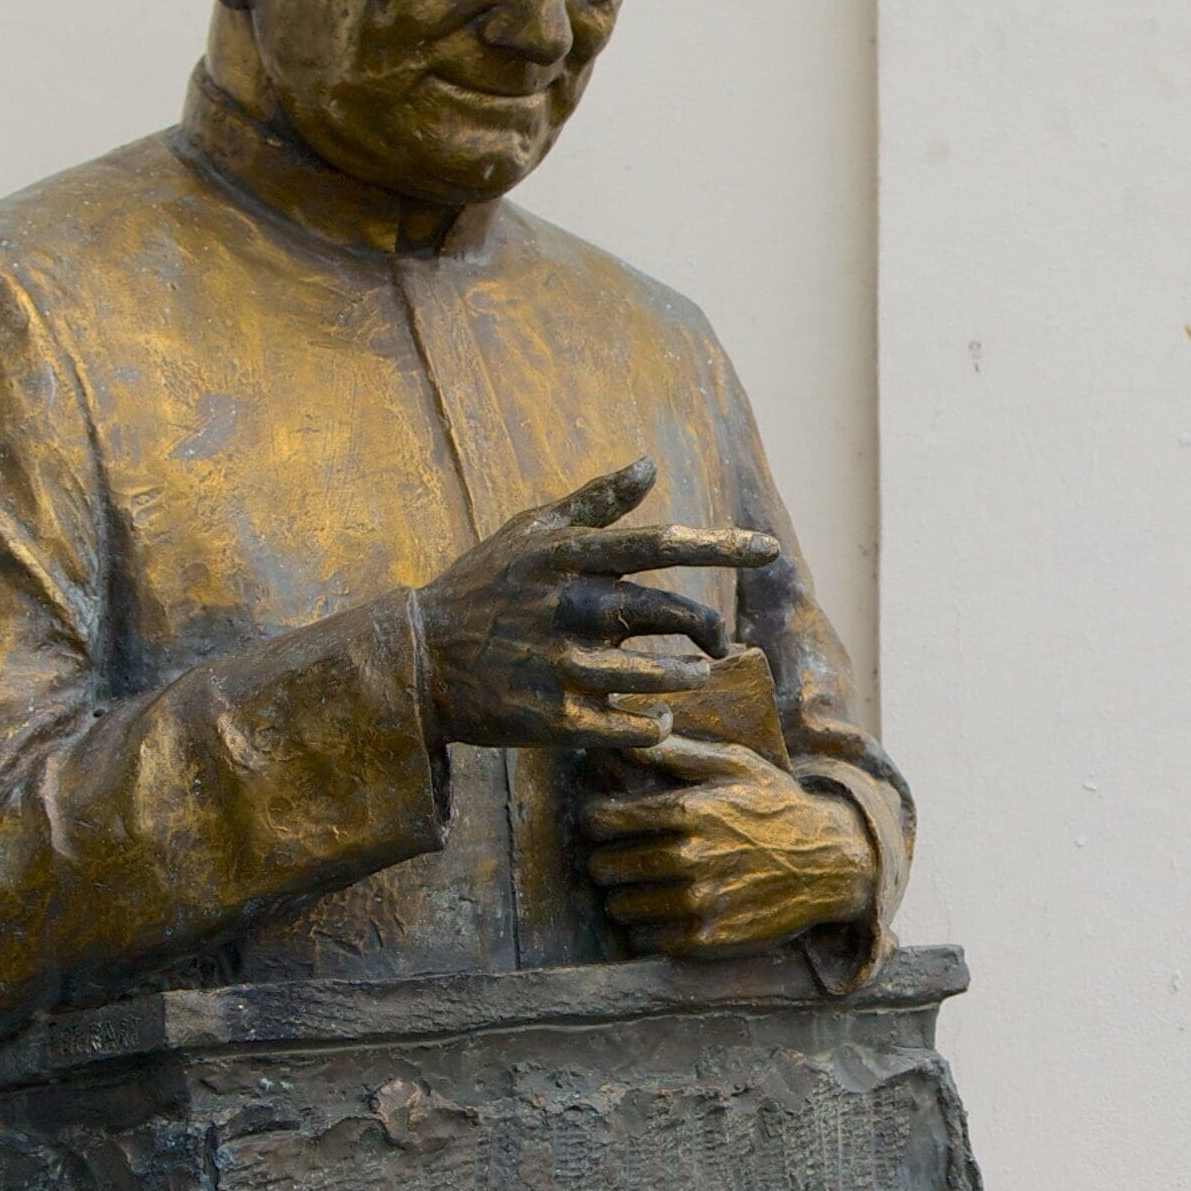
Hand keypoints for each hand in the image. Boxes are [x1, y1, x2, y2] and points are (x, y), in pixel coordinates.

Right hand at [413, 460, 774, 749]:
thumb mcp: (530, 531)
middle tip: (714, 640)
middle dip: (708, 629)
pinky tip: (655, 718)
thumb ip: (594, 502)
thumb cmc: (484, 586)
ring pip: (658, 677)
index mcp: (569, 558)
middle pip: (672, 614)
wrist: (418, 656)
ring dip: (686, 678)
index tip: (772, 549)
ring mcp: (561, 665)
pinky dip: (651, 724)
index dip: (721, 545)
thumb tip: (648, 464)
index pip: (660, 545)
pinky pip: (627, 727)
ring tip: (692, 674)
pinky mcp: (552, 716)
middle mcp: (570, 607)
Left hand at [583, 736, 877, 955]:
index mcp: (689, 810)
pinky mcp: (707, 939)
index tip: (605, 823)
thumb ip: (678, 752)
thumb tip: (631, 733)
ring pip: (620, 906)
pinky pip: (646, 939)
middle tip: (624, 857)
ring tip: (644, 886)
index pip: (602, 820)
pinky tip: (665, 913)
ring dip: (624, 896)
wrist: (833, 864)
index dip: (595, 821)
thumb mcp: (738, 765)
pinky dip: (646, 928)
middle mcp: (688, 857)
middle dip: (607, 860)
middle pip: (604, 866)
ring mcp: (697, 902)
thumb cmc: (779, 808)